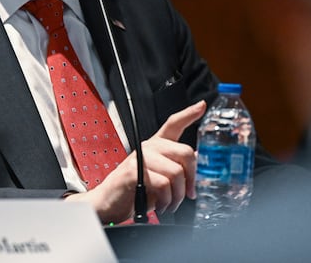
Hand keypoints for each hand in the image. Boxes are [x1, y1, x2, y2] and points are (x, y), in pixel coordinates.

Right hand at [66, 100, 206, 223]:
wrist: (108, 204)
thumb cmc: (134, 191)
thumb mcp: (160, 178)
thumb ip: (176, 167)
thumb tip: (197, 160)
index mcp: (156, 146)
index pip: (174, 123)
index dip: (189, 114)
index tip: (202, 106)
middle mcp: (149, 147)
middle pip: (185, 152)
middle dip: (192, 178)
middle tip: (189, 194)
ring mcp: (140, 157)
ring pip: (176, 173)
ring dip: (178, 195)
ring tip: (171, 204)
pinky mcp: (134, 171)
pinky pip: (162, 184)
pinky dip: (166, 200)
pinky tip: (160, 205)